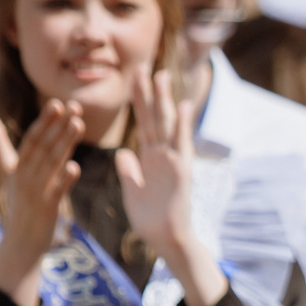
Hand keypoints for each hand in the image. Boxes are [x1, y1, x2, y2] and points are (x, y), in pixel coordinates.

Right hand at [0, 101, 83, 305]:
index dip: (45, 121)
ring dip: (65, 143)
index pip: (32, 138)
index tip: (57, 102)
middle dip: (58, 125)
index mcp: (18, 165)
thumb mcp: (7, 170)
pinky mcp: (46, 208)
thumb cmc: (18, 201)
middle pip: (43, 146)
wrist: (20, 240)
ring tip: (78, 125)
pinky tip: (74, 166)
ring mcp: (36, 191)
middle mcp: (25, 175)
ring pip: (52, 163)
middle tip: (74, 106)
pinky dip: (64, 179)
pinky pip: (56, 191)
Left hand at [118, 69, 224, 305]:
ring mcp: (173, 161)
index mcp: (150, 158)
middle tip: (143, 65)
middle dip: (148, 91)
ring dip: (164, 100)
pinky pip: (180, 144)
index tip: (132, 79)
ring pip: (166, 124)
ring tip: (161, 75)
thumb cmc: (150, 219)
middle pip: (154, 117)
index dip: (138, 101)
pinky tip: (183, 106)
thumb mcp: (132, 190)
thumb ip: (128, 170)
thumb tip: (123, 154)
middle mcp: (163, 155)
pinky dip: (182, 125)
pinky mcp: (181, 172)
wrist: (166, 240)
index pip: (143, 123)